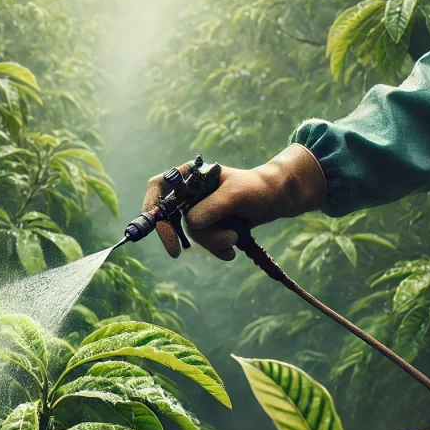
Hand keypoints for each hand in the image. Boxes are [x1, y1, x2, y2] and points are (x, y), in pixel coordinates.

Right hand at [142, 144, 326, 259]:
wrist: (277, 199)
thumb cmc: (258, 188)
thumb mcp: (236, 195)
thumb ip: (212, 207)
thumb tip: (190, 223)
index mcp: (191, 175)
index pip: (159, 188)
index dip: (153, 209)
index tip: (164, 231)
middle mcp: (191, 192)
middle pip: (174, 217)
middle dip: (194, 234)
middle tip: (183, 253)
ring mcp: (200, 209)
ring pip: (192, 234)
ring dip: (212, 242)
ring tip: (233, 240)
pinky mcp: (210, 224)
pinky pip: (204, 242)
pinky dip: (216, 249)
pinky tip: (231, 252)